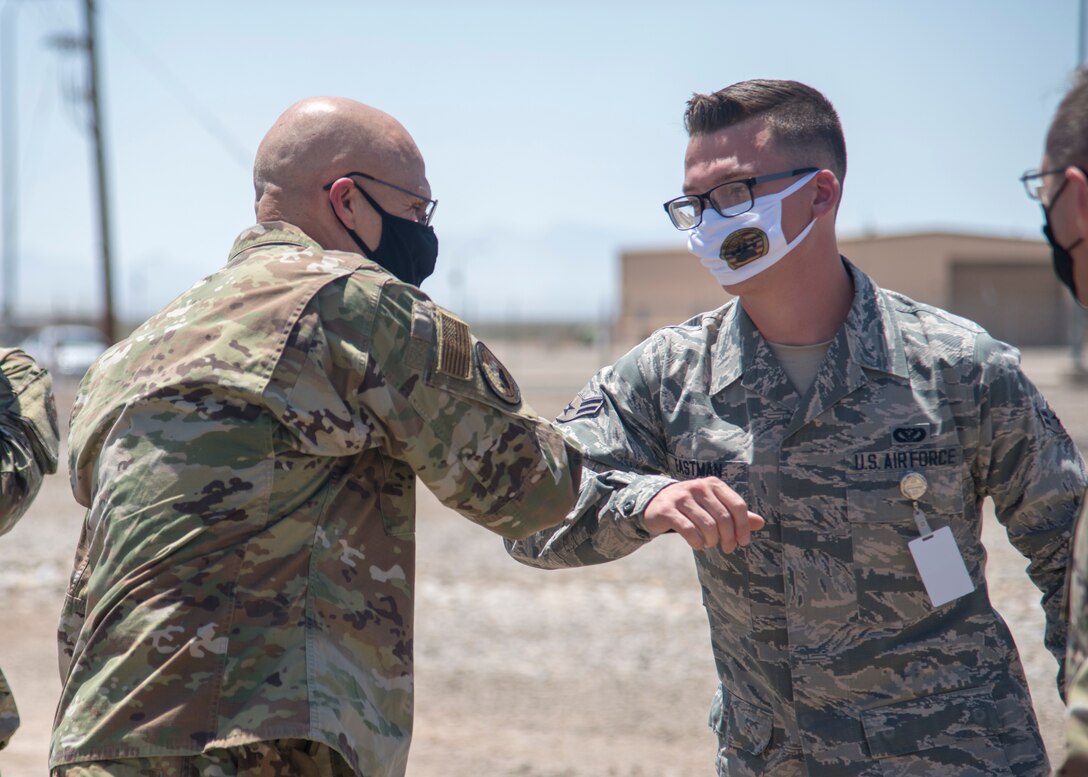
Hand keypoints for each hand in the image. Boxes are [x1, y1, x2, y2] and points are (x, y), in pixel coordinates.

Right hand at [643, 478, 763, 552]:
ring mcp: (681, 497)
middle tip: (727, 548)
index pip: (737, 505)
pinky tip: (697, 545)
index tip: (743, 542)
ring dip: (711, 541)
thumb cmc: (691, 507)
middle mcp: (698, 487)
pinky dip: (697, 542)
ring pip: (707, 526)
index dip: (744, 526)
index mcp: (713, 484)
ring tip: (709, 544)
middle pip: (723, 518)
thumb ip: (735, 514)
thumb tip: (761, 523)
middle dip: (728, 538)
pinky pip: (688, 531)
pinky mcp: (667, 510)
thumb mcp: (714, 506)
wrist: (655, 503)